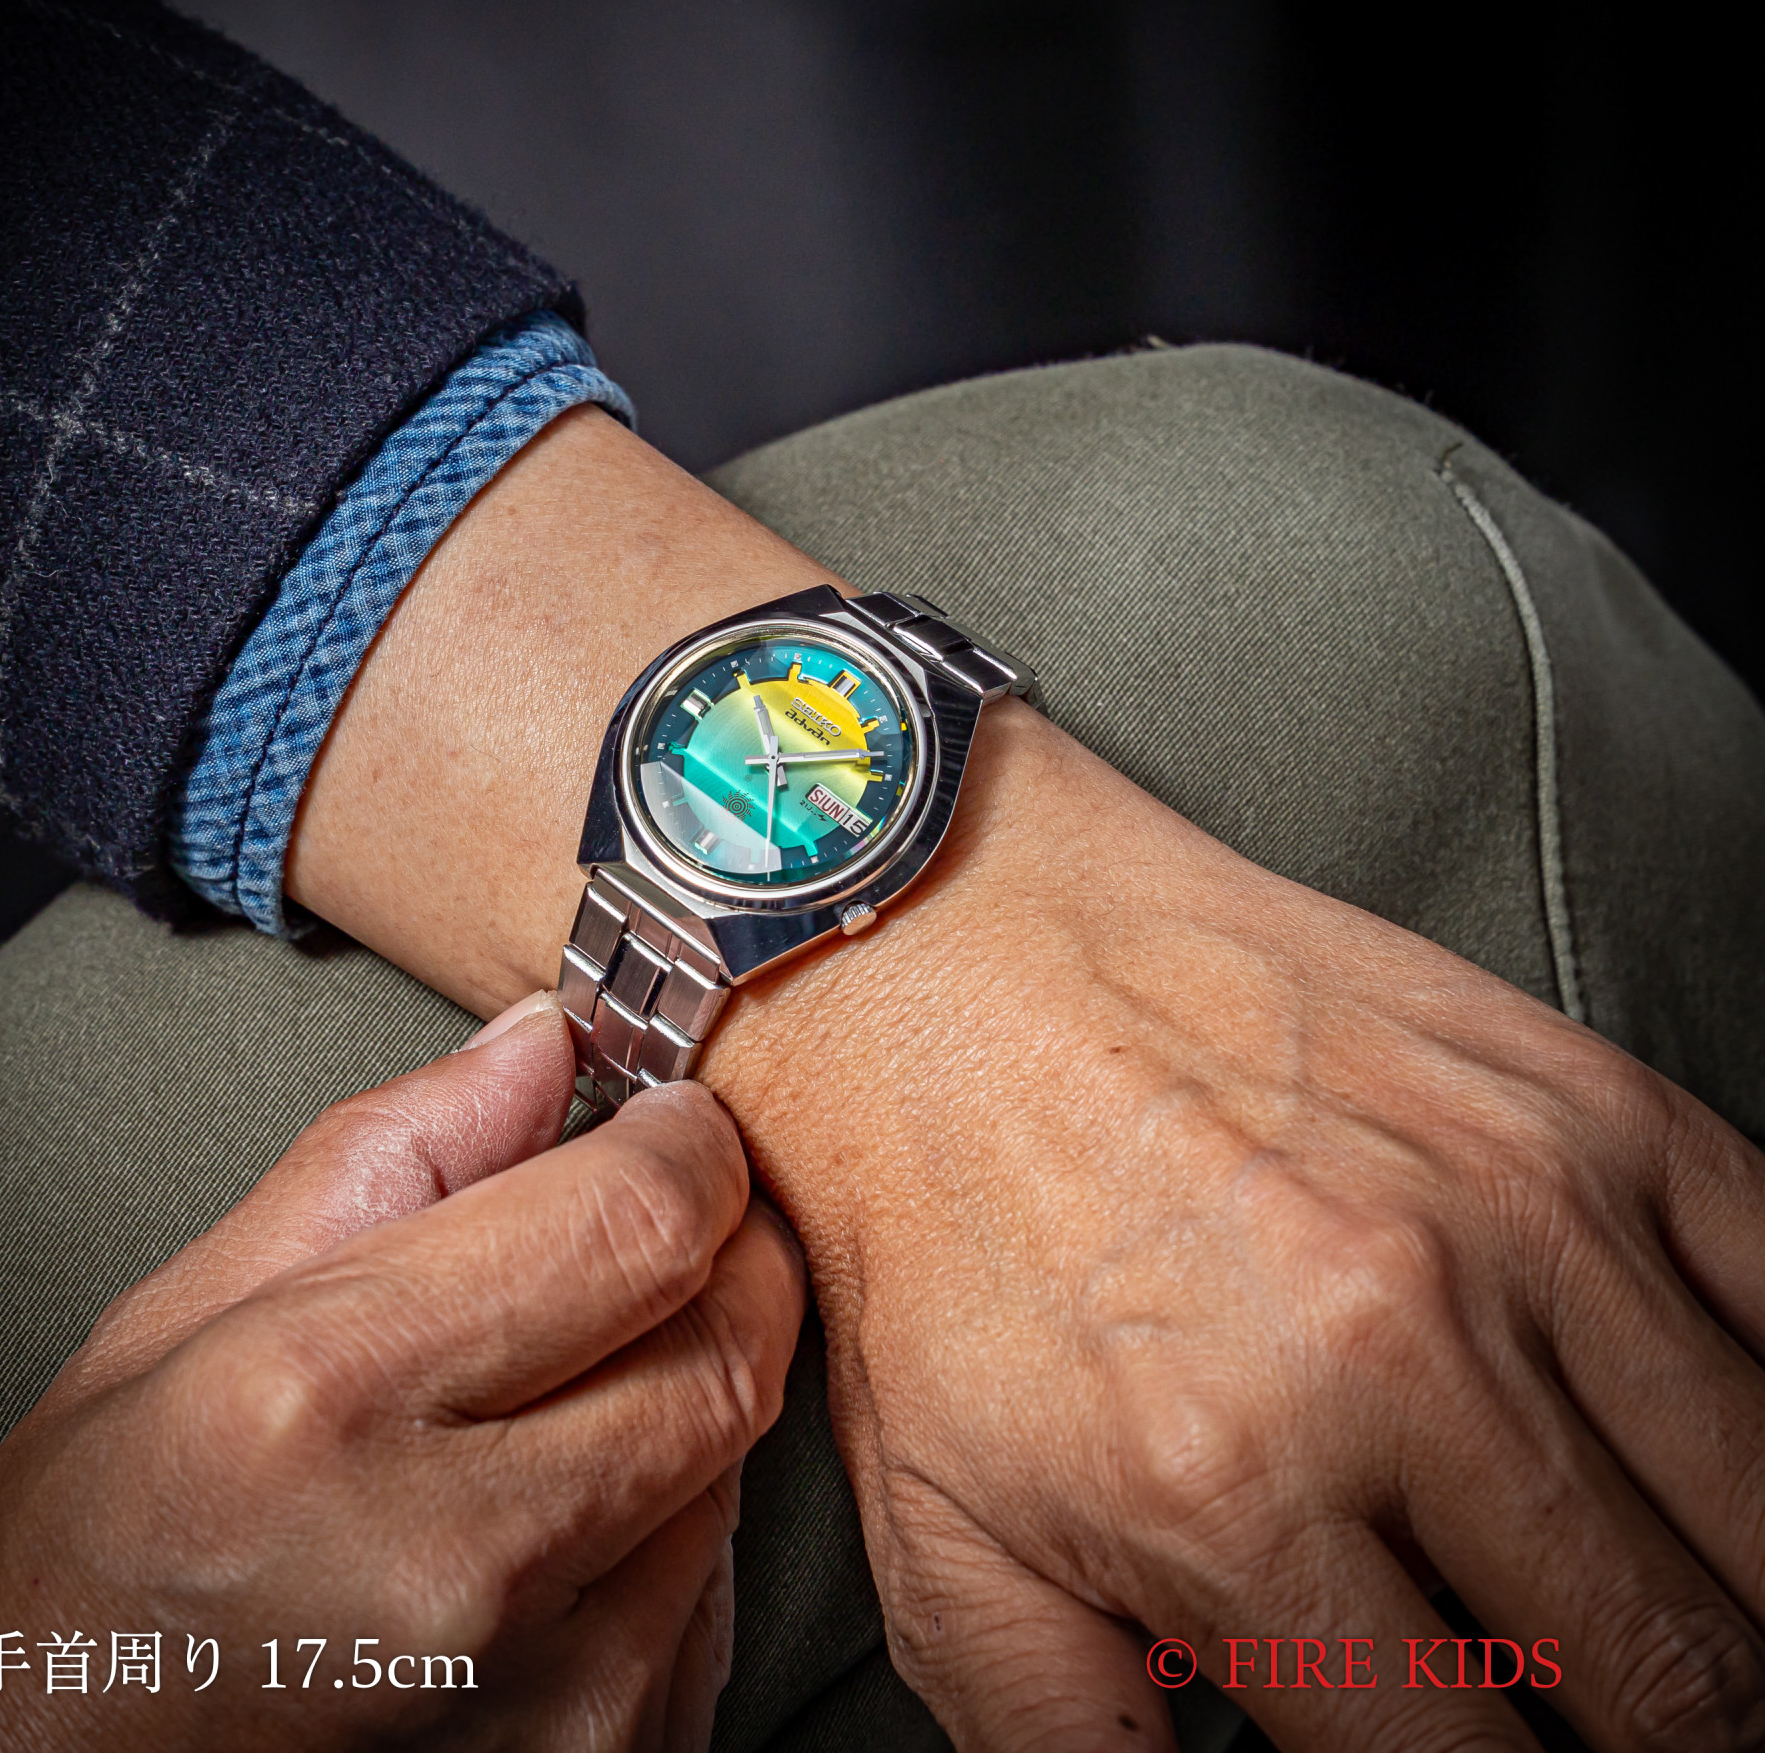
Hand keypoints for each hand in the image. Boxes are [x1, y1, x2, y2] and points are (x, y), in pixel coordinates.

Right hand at [0, 999, 805, 1752]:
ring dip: (687, 1385)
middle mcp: (459, 1559)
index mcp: (328, 1397)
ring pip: (737, 1459)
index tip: (665, 1120)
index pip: (638, 1221)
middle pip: (733, 1340)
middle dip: (721, 1248)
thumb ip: (387, 1158)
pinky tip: (553, 1517)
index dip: (686, 1142)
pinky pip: (713, 1587)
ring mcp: (551, 1692)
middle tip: (645, 1224)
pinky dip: (668, 1518)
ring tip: (553, 1394)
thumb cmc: (69, 1588)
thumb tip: (538, 1049)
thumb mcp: (172, 1322)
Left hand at [286, 409, 1764, 1748]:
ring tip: (1667, 1612)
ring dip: (1739, 1604)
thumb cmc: (946, 1232)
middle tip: (1614, 1709)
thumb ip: (1077, 1745)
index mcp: (1231, 1494)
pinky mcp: (1587, 1105)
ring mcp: (1520, 1211)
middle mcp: (1399, 1353)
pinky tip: (1698, 1458)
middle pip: (1680, 1681)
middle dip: (1669, 1731)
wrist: (957, 953)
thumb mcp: (944, 1533)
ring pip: (1764, 1520)